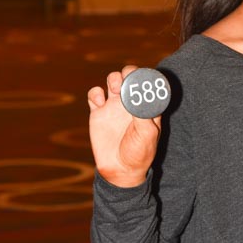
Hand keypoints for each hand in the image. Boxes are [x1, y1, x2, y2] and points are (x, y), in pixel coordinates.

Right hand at [87, 66, 161, 187]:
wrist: (120, 170)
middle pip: (130, 76)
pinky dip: (95, 92)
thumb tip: (138, 96)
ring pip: (113, 80)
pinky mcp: (98, 112)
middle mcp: (131, 103)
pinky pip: (94, 93)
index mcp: (147, 106)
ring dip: (113, 78)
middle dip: (129, 72)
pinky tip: (100, 102)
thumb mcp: (147, 135)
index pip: (147, 83)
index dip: (145, 75)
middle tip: (127, 80)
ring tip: (115, 90)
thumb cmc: (139, 153)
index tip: (141, 78)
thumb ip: (144, 115)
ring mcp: (114, 106)